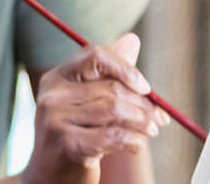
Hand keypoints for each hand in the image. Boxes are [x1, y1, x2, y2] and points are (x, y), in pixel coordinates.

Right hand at [22, 33, 168, 183]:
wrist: (49, 178)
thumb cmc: (75, 138)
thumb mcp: (88, 104)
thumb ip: (109, 74)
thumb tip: (131, 40)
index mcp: (57, 78)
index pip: (95, 56)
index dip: (125, 68)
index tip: (146, 88)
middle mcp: (51, 95)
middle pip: (111, 88)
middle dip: (143, 105)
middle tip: (159, 119)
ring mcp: (55, 119)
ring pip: (114, 110)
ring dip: (142, 123)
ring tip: (151, 131)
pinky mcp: (65, 143)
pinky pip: (111, 135)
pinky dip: (132, 140)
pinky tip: (136, 145)